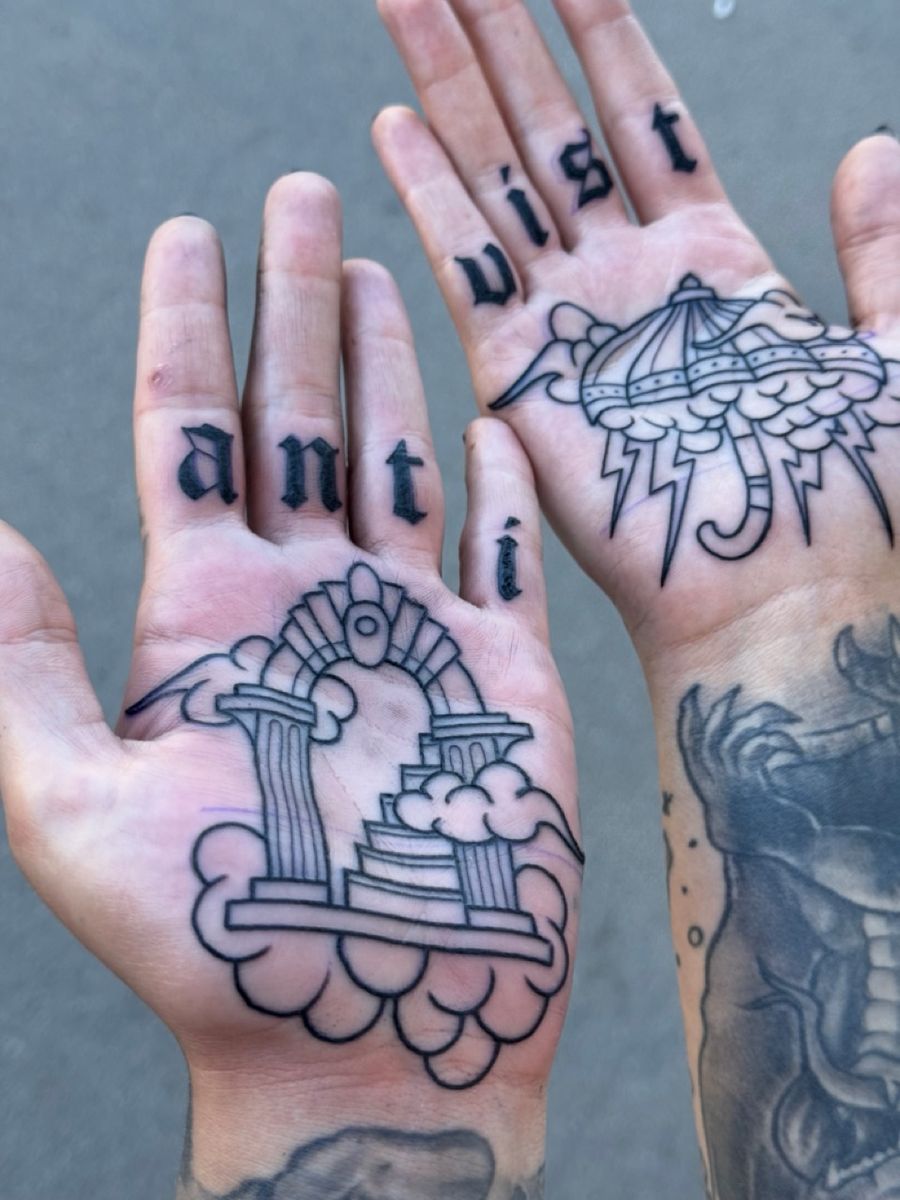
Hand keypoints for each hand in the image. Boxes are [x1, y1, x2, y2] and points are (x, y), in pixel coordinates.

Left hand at [0, 173, 579, 1195]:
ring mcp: (408, 632)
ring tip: (376, 275)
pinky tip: (487, 424)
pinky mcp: (499, 673)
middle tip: (299, 198)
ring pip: (393, 465)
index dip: (186, 330)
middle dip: (295, 306)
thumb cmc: (218, 942)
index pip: (191, 435)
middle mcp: (307, 606)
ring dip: (383, 369)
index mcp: (209, 619)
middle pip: (296, 422)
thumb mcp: (76, 810)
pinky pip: (501, 554)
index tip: (188, 232)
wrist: (369, 1027)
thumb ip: (21, 673)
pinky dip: (497, 487)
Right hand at [373, 0, 899, 656]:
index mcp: (711, 266)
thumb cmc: (860, 497)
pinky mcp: (525, 379)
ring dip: (452, 85)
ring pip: (499, 177)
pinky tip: (396, 124)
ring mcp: (570, 327)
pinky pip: (469, 268)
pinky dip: (433, 196)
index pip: (644, 122)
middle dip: (504, 36)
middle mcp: (627, 284)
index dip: (606, 37)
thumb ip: (884, 247)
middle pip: (551, 130)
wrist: (793, 598)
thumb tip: (870, 145)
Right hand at [677, 686, 803, 855]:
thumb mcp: (752, 795)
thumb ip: (744, 770)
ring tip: (785, 716)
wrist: (787, 853)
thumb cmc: (773, 827)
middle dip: (716, 708)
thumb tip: (752, 738)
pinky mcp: (749, 786)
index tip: (691, 693)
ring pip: (733, 736)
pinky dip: (777, 742)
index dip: (687, 716)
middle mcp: (711, 784)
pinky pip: (756, 748)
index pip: (688, 743)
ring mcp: (728, 785)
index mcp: (707, 784)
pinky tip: (795, 749)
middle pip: (703, 735)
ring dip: (760, 719)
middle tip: (734, 689)